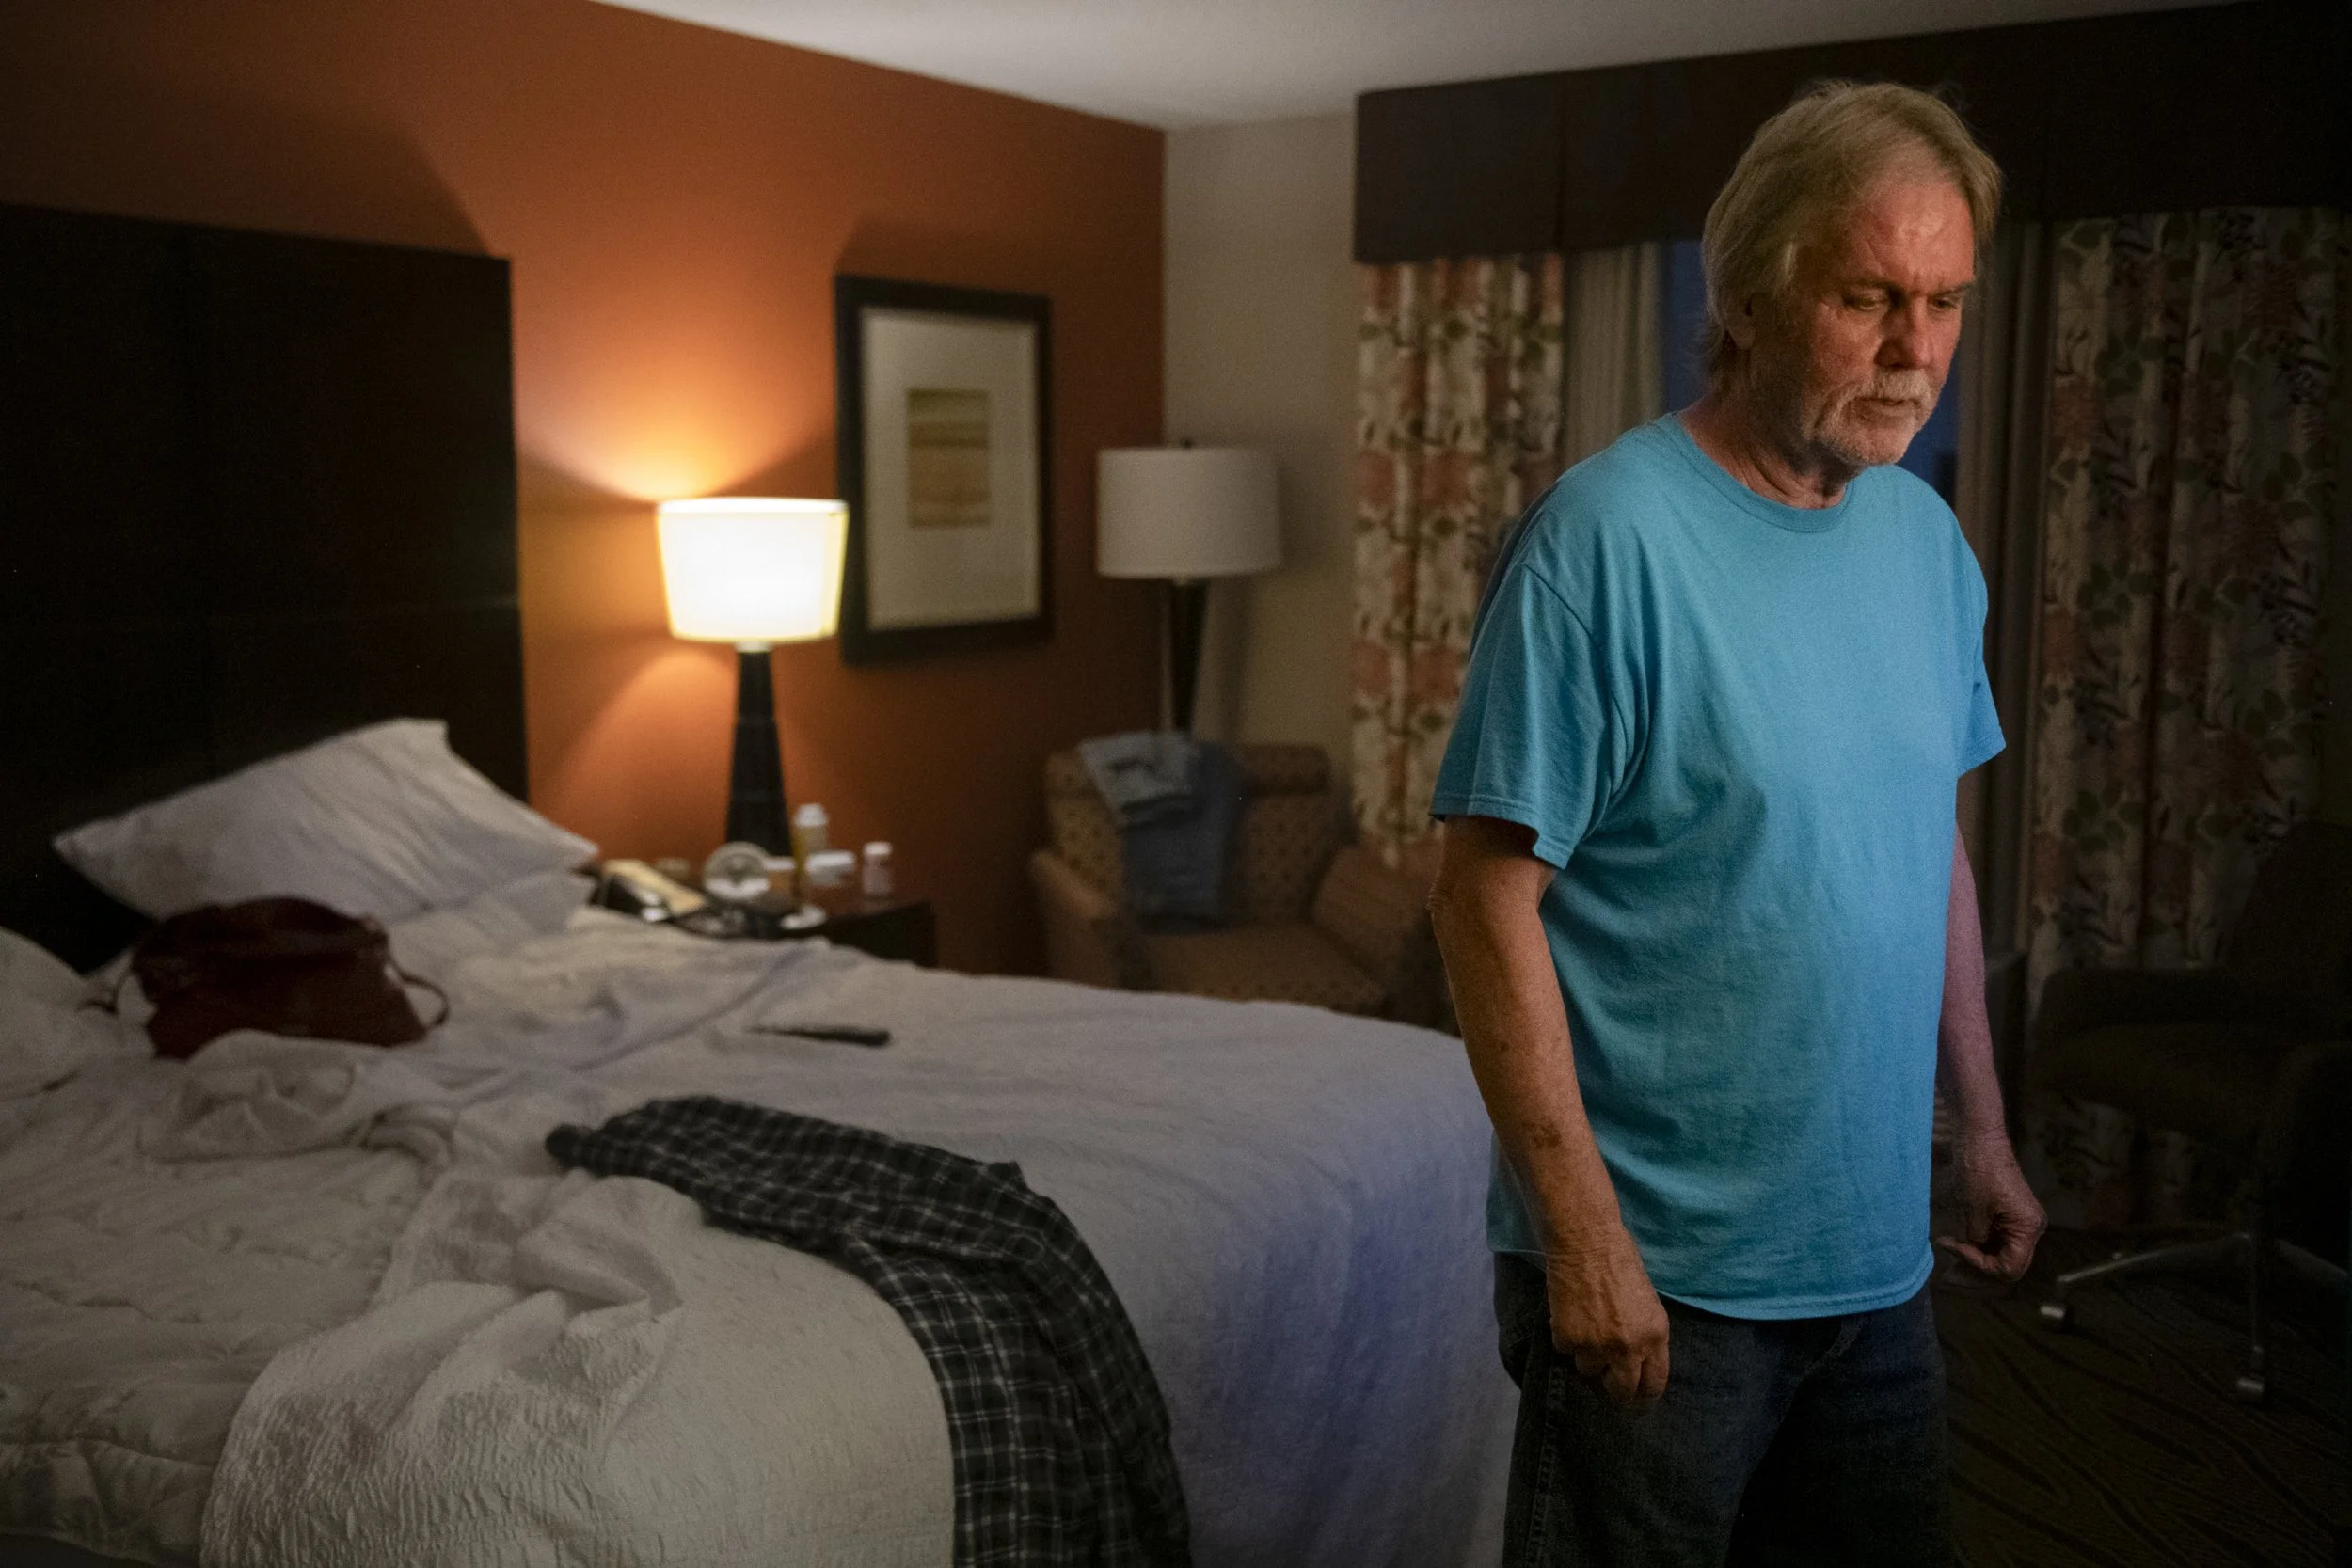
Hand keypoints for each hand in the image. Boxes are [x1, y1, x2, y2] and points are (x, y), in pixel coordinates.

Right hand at [1545, 1224, 1669, 1405]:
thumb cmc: (1621, 1261)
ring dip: (1587, 1357)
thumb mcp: (1648, 1303)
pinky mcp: (1568, 1339)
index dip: (1644, 1396)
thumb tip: (1635, 1361)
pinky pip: (1566, 1351)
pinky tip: (1570, 1314)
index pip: (1654, 1383)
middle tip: (1608, 1389)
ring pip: (1589, 1370)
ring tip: (1585, 1329)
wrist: (1586, 1243)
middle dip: (1615, 1393)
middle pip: (1622, 1390)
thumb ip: (1645, 1335)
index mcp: (1656, 1336)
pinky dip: (1567, 1338)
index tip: (1636, 1402)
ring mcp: (1597, 1346)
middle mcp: (1629, 1348)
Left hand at [1935, 1136, 2044, 1281]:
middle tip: (1948, 1273)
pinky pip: (1999, 1240)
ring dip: (1977, 1259)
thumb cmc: (1978, 1171)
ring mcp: (2023, 1222)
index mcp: (2028, 1228)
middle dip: (1978, 1269)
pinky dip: (1981, 1246)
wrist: (1981, 1140)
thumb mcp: (1973, 1212)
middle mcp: (2032, 1228)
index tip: (1956, 1248)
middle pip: (2009, 1265)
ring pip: (2003, 1254)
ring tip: (1951, 1256)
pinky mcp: (2012, 1216)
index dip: (1981, 1266)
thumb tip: (1975, 1253)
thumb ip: (1977, 1240)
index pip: (2010, 1268)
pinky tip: (1959, 1243)